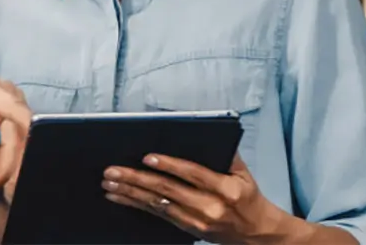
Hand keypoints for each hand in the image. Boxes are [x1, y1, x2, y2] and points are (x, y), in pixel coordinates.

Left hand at [0, 63, 32, 200]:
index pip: (16, 114)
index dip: (24, 140)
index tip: (23, 168)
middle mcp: (6, 95)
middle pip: (19, 133)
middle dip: (7, 166)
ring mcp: (9, 104)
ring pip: (18, 139)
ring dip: (3, 165)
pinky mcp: (8, 114)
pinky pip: (13, 138)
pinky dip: (1, 157)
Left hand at [101, 153, 290, 244]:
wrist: (256, 233)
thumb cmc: (248, 198)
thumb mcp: (244, 173)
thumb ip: (226, 153)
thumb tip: (205, 132)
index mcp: (226, 189)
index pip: (193, 174)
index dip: (169, 165)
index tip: (147, 157)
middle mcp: (209, 207)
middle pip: (168, 190)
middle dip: (137, 179)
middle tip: (114, 170)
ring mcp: (197, 221)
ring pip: (157, 204)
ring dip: (130, 193)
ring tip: (109, 182)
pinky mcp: (187, 229)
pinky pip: (157, 214)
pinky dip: (135, 204)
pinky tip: (119, 197)